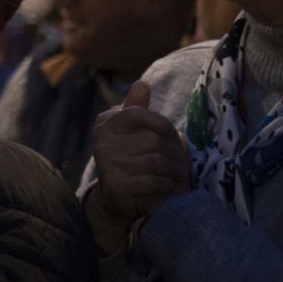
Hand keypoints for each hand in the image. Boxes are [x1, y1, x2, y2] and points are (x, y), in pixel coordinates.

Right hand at [88, 81, 191, 249]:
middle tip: (181, 162)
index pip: (136, 114)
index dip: (161, 123)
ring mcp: (107, 164)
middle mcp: (101, 142)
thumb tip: (142, 84)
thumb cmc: (130, 157)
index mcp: (105, 124)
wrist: (117, 197)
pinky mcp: (116, 186)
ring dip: (173, 171)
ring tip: (176, 175)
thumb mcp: (131, 131)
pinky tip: (166, 186)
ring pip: (156, 161)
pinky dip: (165, 185)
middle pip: (152, 140)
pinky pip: (152, 180)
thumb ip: (136, 109)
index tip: (172, 135)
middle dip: (174, 153)